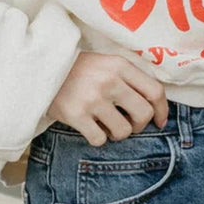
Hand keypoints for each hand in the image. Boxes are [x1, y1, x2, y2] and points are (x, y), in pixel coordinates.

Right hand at [45, 52, 168, 145]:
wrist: (41, 69)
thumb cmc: (79, 70)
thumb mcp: (106, 63)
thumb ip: (129, 78)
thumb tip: (155, 106)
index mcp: (120, 65)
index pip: (155, 91)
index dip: (162, 110)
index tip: (160, 121)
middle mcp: (110, 80)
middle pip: (144, 114)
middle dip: (139, 125)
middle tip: (128, 124)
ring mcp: (93, 98)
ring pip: (124, 131)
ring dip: (117, 133)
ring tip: (105, 124)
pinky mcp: (76, 115)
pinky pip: (100, 140)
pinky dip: (98, 138)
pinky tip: (90, 127)